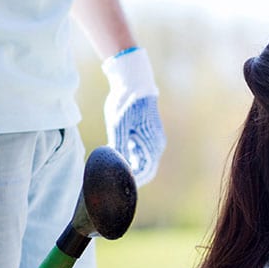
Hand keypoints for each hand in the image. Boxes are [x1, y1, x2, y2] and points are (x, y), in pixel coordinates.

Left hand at [103, 47, 166, 185]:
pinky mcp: (148, 134)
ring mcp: (153, 139)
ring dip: (130, 168)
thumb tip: (116, 167)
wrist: (134, 82)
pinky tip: (117, 157)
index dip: (131, 181)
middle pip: (146, 170)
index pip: (145, 172)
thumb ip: (118, 147)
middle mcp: (156, 145)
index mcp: (152, 144)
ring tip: (112, 171)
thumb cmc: (126, 102)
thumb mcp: (118, 125)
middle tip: (112, 182)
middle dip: (131, 177)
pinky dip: (131, 158)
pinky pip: (142, 153)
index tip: (115, 185)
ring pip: (144, 162)